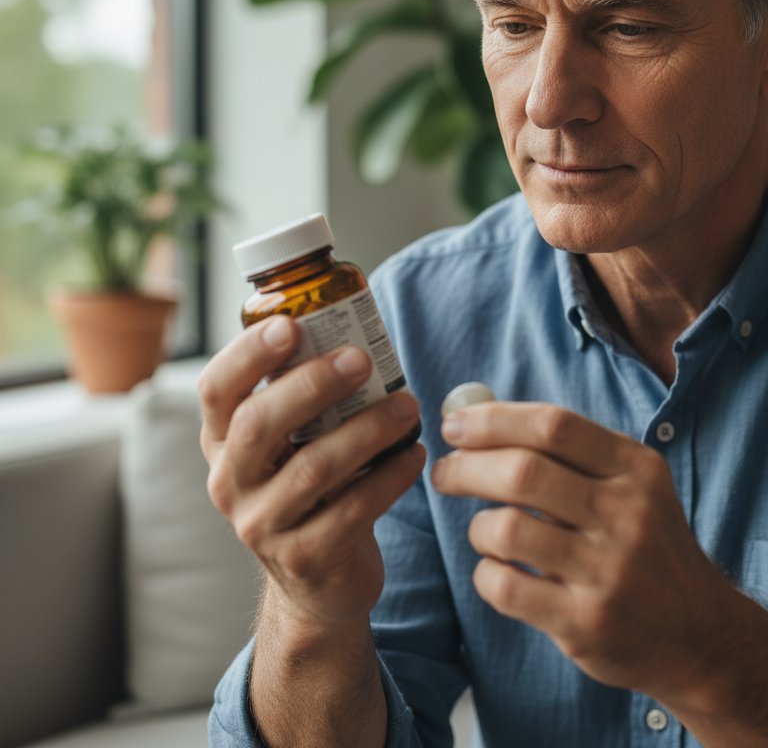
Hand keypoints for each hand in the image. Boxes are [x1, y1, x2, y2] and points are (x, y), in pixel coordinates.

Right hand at [199, 315, 426, 632]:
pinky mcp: (304, 557)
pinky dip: (391, 476)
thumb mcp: (292, 443)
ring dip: (368, 429)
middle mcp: (230, 482)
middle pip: (257, 425)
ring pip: (313, 467)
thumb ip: (307, 397)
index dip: (247, 354)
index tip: (290, 324)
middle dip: (312, 384)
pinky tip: (415, 453)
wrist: (319, 580)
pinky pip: (353, 508)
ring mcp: (262, 525)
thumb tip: (357, 330)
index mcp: (222, 442)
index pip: (216, 390)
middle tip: (362, 358)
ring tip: (408, 405)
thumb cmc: (312, 489)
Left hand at [429, 400, 724, 705]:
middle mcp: (627, 514)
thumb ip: (571, 452)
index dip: (493, 419)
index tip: (454, 425)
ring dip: (478, 527)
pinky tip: (498, 571)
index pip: (553, 425)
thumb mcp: (634, 485)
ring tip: (485, 531)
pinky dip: (486, 574)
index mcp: (636, 468)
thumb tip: (482, 416)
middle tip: (444, 473)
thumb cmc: (646, 545)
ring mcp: (608, 571)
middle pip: (523, 472)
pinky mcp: (587, 623)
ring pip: (507, 529)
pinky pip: (506, 587)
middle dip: (466, 468)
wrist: (699, 634)